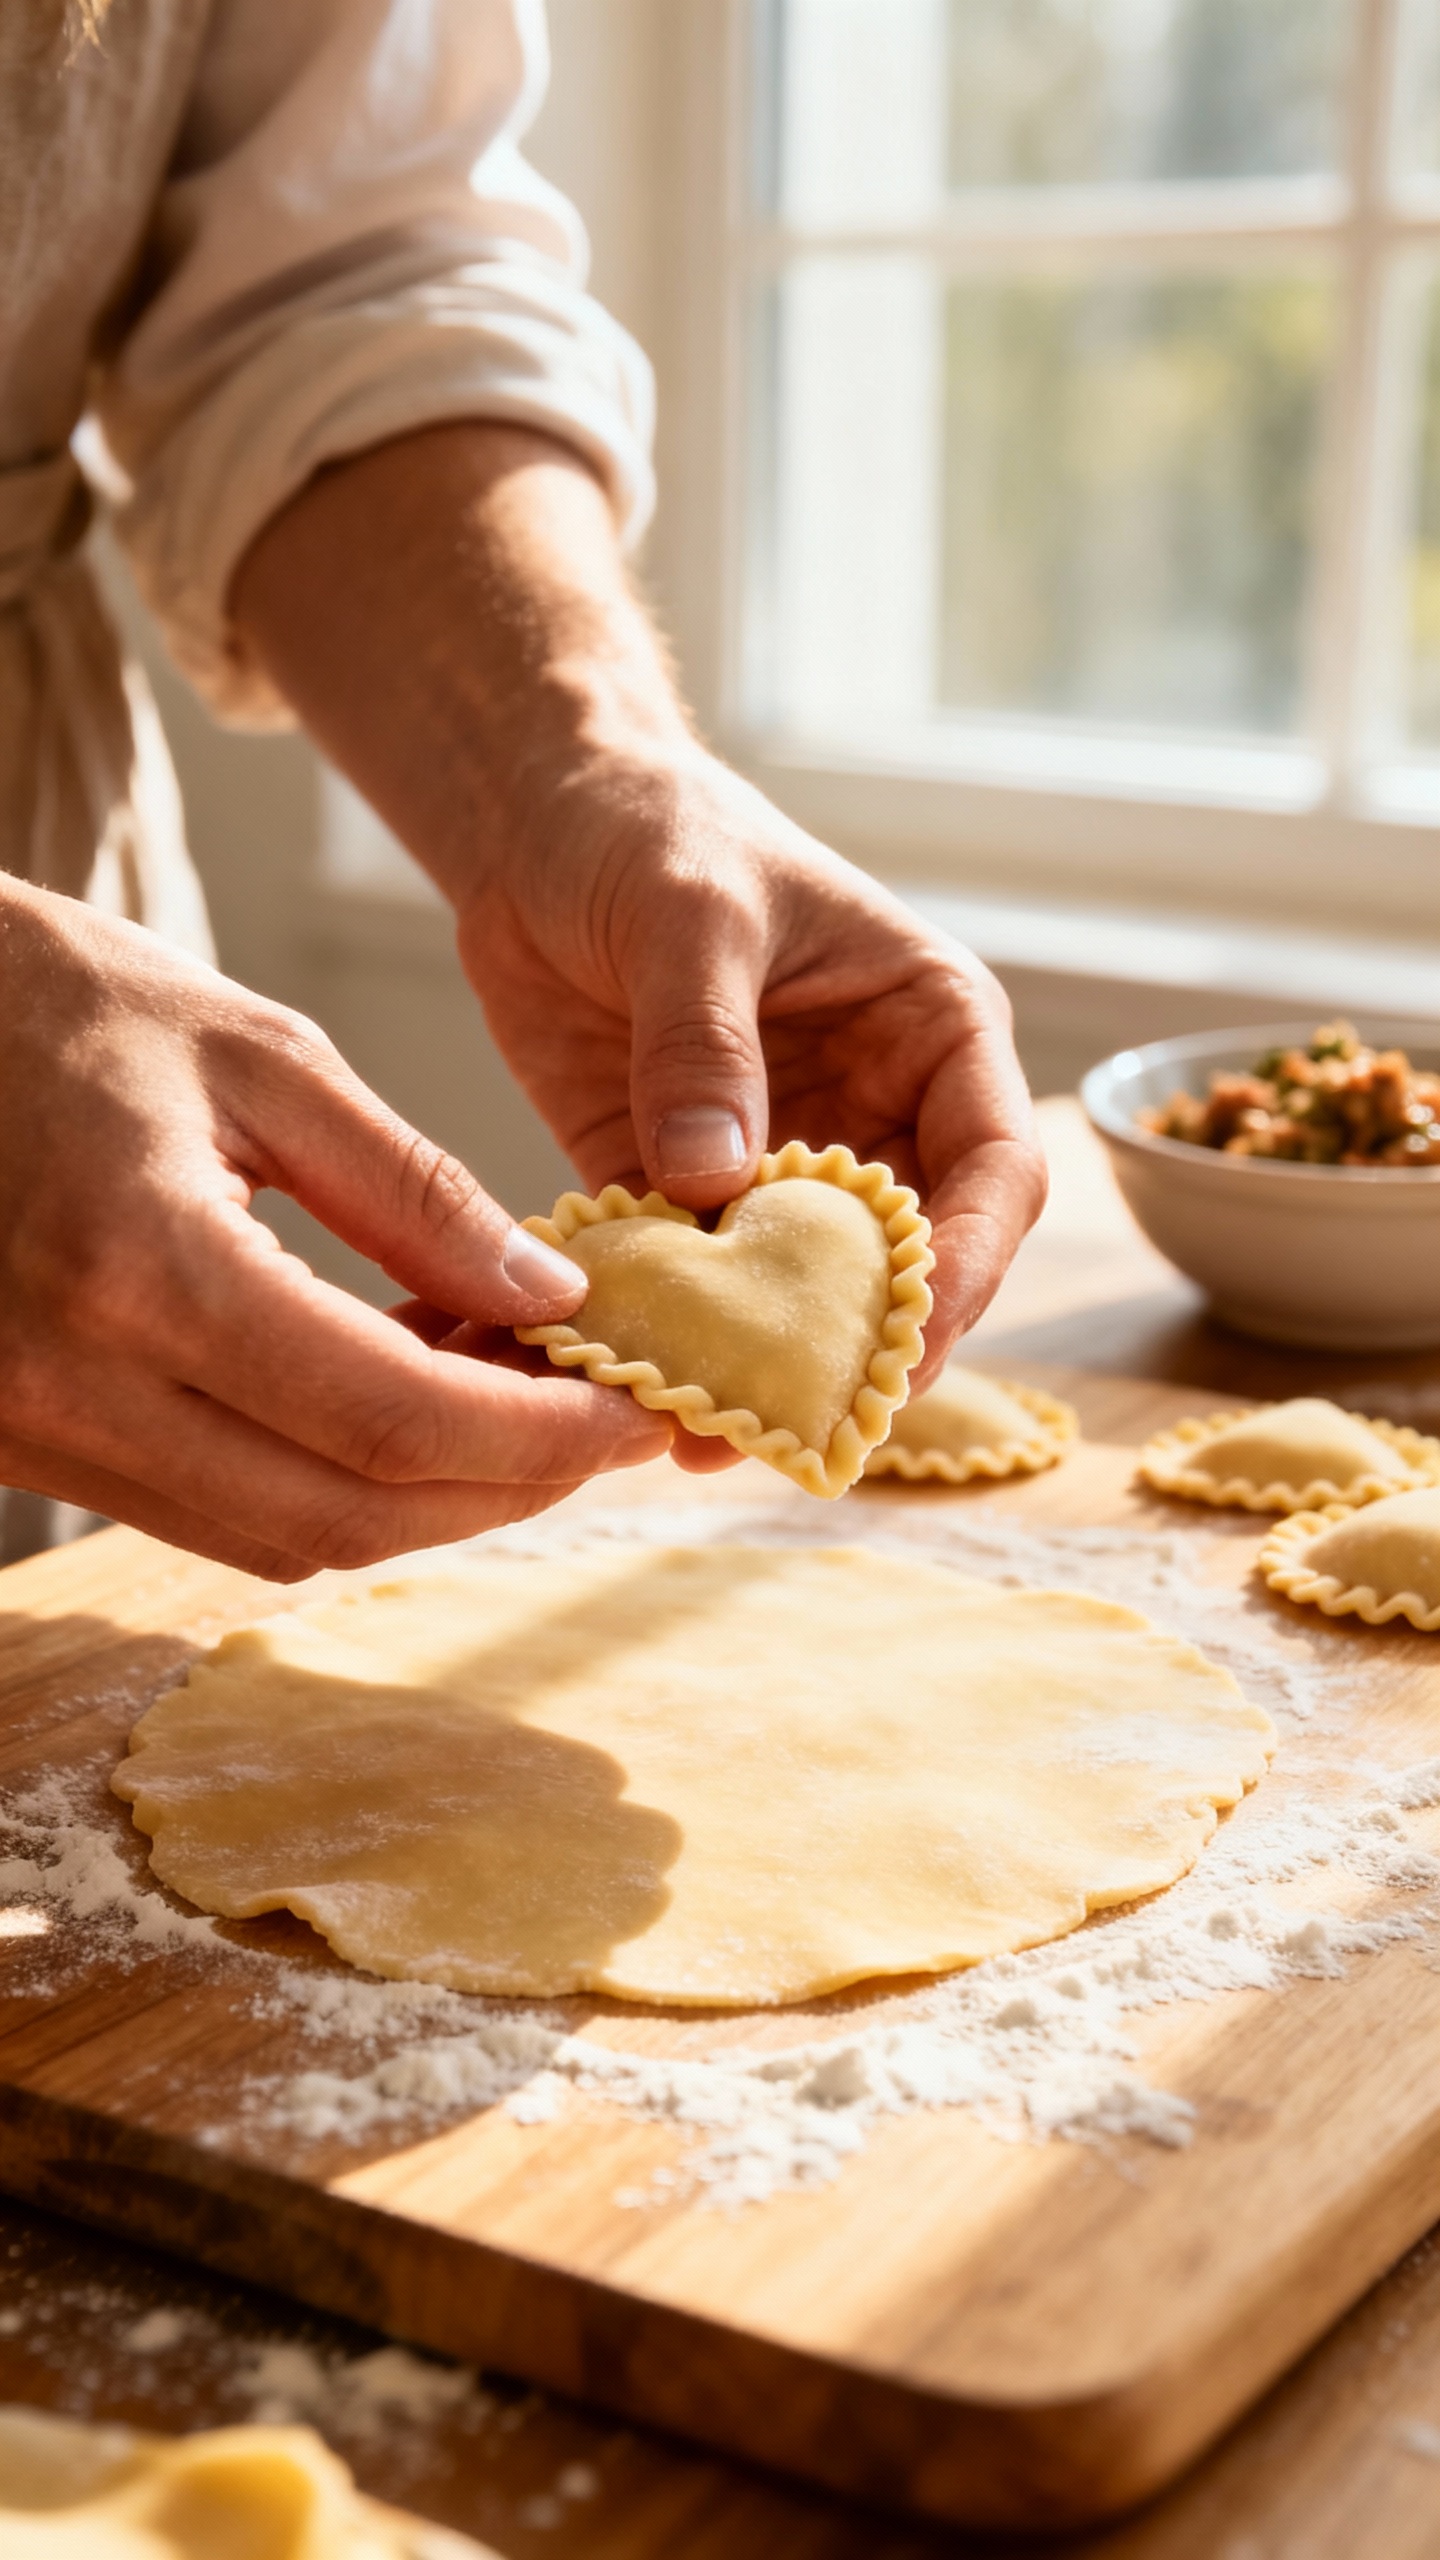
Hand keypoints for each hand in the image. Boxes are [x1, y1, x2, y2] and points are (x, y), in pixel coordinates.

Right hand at [0, 880, 666, 1578]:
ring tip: (512, 1398)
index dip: (540, 1435)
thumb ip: (412, 1189)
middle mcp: (74, 1385)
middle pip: (343, 1517)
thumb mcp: (256, 1054)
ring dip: (418, 1495)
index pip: (392, 1418)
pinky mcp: (12, 1441)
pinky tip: (394, 1392)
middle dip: (499, 1490)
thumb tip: (549, 1294)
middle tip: (599, 1424)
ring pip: (275, 1536)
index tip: (637, 1405)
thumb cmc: (52, 997)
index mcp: (144, 1269)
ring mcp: (27, 1429)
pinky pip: (203, 1507)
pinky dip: (323, 1476)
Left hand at [232, 422, 1045, 1389]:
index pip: (993, 1170)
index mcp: (931, 1033)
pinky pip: (693, 1283)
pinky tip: (627, 1383)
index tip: (908, 1343)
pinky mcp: (681, 1192)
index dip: (965, 1265)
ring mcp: (781, 1163)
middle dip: (863, 1348)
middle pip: (908, 1261)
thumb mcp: (687, 915)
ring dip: (762, 1364)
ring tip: (705, 1436)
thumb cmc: (651, 832)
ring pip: (803, 1294)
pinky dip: (669, 1335)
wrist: (538, 822)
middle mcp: (877, 1113)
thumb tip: (717, 1184)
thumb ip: (703, 1045)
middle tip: (802, 1427)